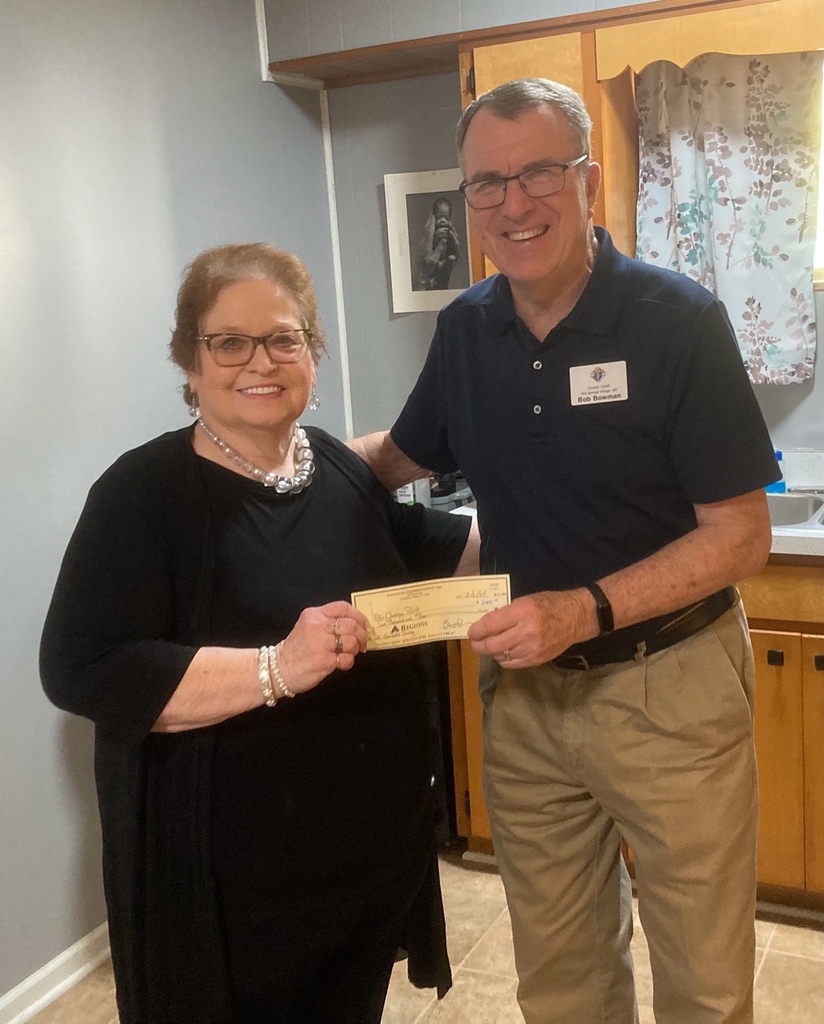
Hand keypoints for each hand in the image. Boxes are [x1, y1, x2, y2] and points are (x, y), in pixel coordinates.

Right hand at [278, 601, 368, 693]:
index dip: (358, 615)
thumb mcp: (307, 626)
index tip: (364, 624)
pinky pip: (347, 658)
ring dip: (355, 649)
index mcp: (314, 615)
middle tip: (363, 642)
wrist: (279, 669)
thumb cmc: (296, 649)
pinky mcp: (324, 660)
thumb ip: (327, 622)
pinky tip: (341, 663)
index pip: (342, 607)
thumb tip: (355, 624)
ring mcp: (321, 643)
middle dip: (362, 634)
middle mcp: (317, 626)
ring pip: (351, 641)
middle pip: (350, 624)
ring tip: (350, 653)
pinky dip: (348, 661)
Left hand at [466, 589, 597, 668]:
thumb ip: (506, 613)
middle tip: (475, 642)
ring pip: (500, 656)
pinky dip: (504, 659)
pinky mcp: (537, 659)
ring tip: (491, 645)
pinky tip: (505, 651)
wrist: (576, 618)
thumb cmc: (550, 604)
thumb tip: (487, 625)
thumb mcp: (526, 600)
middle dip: (478, 645)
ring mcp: (532, 648)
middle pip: (492, 644)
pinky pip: (512, 664)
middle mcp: (526, 632)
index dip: (476, 630)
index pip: (490, 625)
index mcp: (522, 612)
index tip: (471, 632)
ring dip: (491, 651)